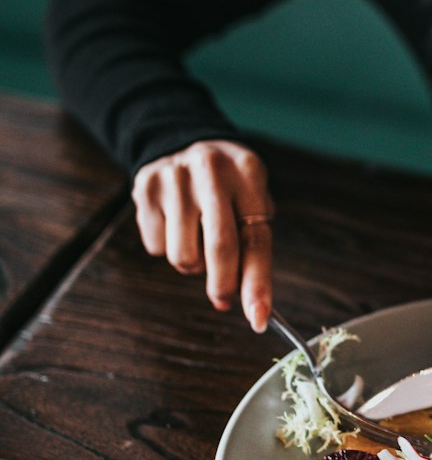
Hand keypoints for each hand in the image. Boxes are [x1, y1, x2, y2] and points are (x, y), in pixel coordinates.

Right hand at [131, 140, 273, 331]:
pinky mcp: (145, 188)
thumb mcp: (250, 197)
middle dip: (223, 286)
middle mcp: (212, 171)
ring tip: (196, 239)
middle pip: (219, 248)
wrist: (181, 140)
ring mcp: (175, 178)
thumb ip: (252, 243)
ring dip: (193, 264)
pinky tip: (173, 223)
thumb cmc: (227, 184)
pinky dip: (167, 247)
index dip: (257, 283)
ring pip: (183, 256)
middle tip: (224, 300)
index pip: (256, 239)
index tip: (258, 319)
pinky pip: (156, 247)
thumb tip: (252, 304)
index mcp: (248, 172)